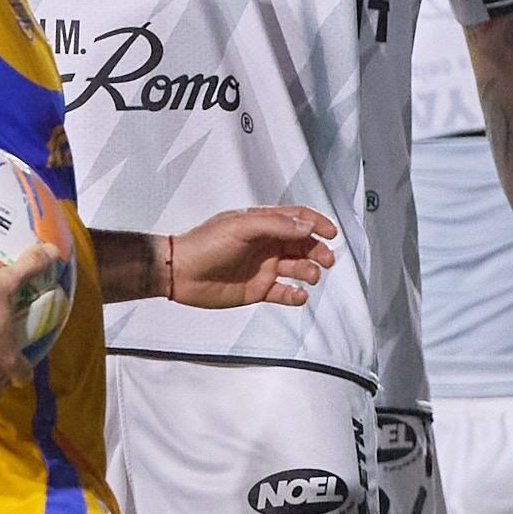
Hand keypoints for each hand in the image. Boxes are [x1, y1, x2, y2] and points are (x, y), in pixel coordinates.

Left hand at [159, 204, 340, 308]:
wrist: (181, 273)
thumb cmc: (205, 244)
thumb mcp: (242, 226)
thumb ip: (276, 225)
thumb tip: (306, 226)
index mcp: (262, 223)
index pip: (296, 218)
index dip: (316, 223)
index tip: (331, 232)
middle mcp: (266, 244)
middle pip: (302, 244)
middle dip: (318, 250)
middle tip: (327, 259)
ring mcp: (263, 267)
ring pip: (297, 268)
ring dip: (309, 271)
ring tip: (311, 277)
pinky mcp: (258, 289)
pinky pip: (284, 292)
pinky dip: (296, 295)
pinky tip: (299, 295)